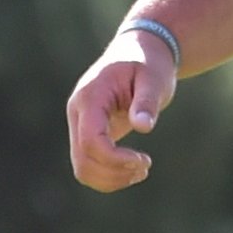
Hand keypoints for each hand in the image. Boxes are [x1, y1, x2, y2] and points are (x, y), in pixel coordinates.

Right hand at [67, 31, 177, 191]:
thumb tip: (143, 126)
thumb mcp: (153, 78)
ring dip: (111, 179)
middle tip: (146, 166)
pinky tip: (134, 170)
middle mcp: (79, 113)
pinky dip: (109, 176)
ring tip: (142, 170)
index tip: (144, 160)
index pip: (90, 140)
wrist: (140, 53)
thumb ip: (147, 101)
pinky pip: (90, 164)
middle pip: (82, 160)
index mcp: (90, 98)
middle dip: (114, 172)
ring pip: (82, 168)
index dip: (114, 158)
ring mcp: (81, 125)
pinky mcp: (90, 134)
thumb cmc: (148, 63)